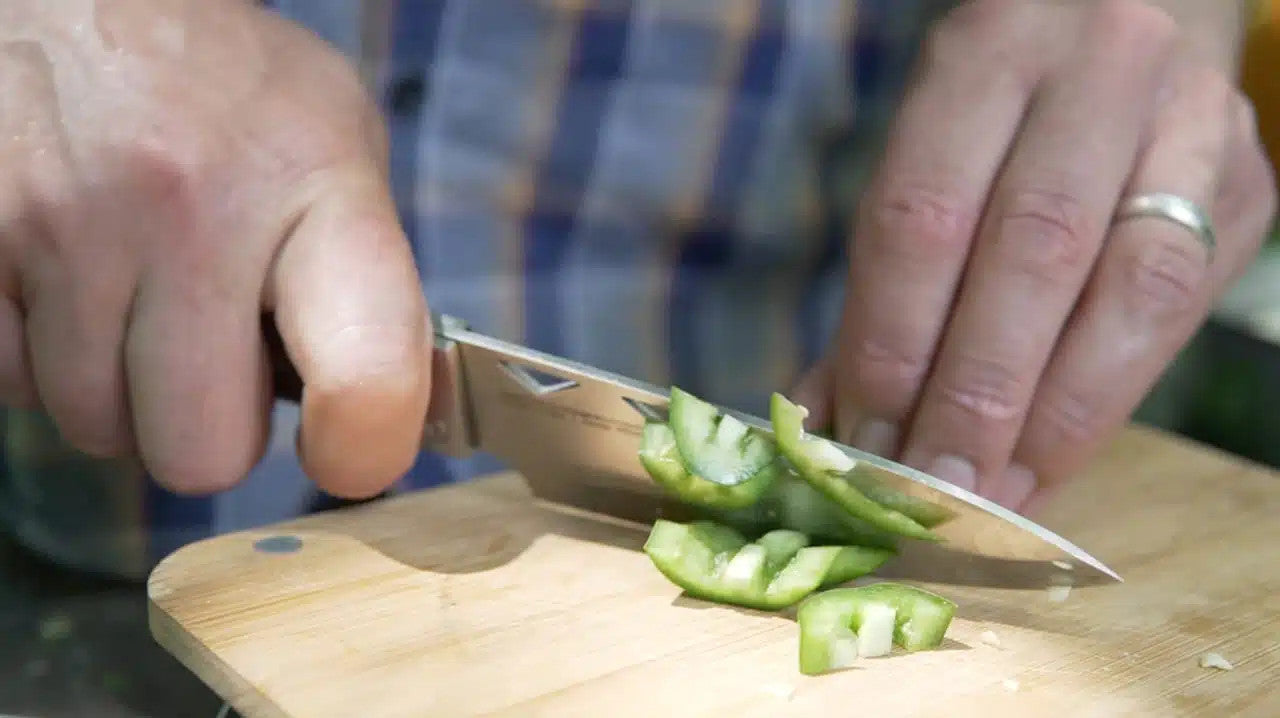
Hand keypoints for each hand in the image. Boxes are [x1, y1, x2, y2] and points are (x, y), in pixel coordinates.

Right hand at [0, 0, 431, 496]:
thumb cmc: (232, 95)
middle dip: (208, 425)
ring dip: (120, 389)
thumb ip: (364, 282)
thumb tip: (372, 420)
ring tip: (136, 293)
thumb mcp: (339, 149)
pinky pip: (11, 385)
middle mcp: (189, 207)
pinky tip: (71, 283)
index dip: (363, 447)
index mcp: (315, 191)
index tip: (346, 448)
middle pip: (199, 454)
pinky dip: (41, 358)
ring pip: (95, 428)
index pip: (366, 375)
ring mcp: (64, 225)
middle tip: (210, 350)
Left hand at [792, 0, 1276, 513]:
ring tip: (990, 494)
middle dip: (974, 393)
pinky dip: (1105, 401)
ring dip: (1052, 415)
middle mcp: (1101, 71)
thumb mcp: (929, 153)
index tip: (864, 441)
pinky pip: (1178, 312)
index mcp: (989, 50)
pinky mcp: (1243, 185)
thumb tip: (829, 424)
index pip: (925, 215)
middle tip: (928, 488)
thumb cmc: (1003, 109)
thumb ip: (883, 281)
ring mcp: (1191, 124)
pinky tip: (1047, 461)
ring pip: (1131, 288)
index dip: (891, 342)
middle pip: (1031, 252)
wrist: (1136, 20)